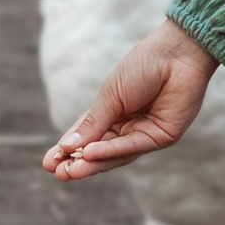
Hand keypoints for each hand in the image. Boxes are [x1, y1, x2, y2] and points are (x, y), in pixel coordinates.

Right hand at [43, 20, 217, 180]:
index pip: (86, 136)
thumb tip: (66, 146)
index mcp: (113, 111)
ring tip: (70, 170)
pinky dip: (112, 151)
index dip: (67, 149)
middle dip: (78, 162)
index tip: (47, 162)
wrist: (178, 52)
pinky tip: (91, 153)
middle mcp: (128, 126)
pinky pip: (133, 147)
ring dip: (92, 163)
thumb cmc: (144, 65)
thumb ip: (93, 122)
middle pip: (100, 150)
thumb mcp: (111, 94)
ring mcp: (145, 133)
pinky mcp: (162, 137)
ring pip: (115, 154)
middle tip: (56, 172)